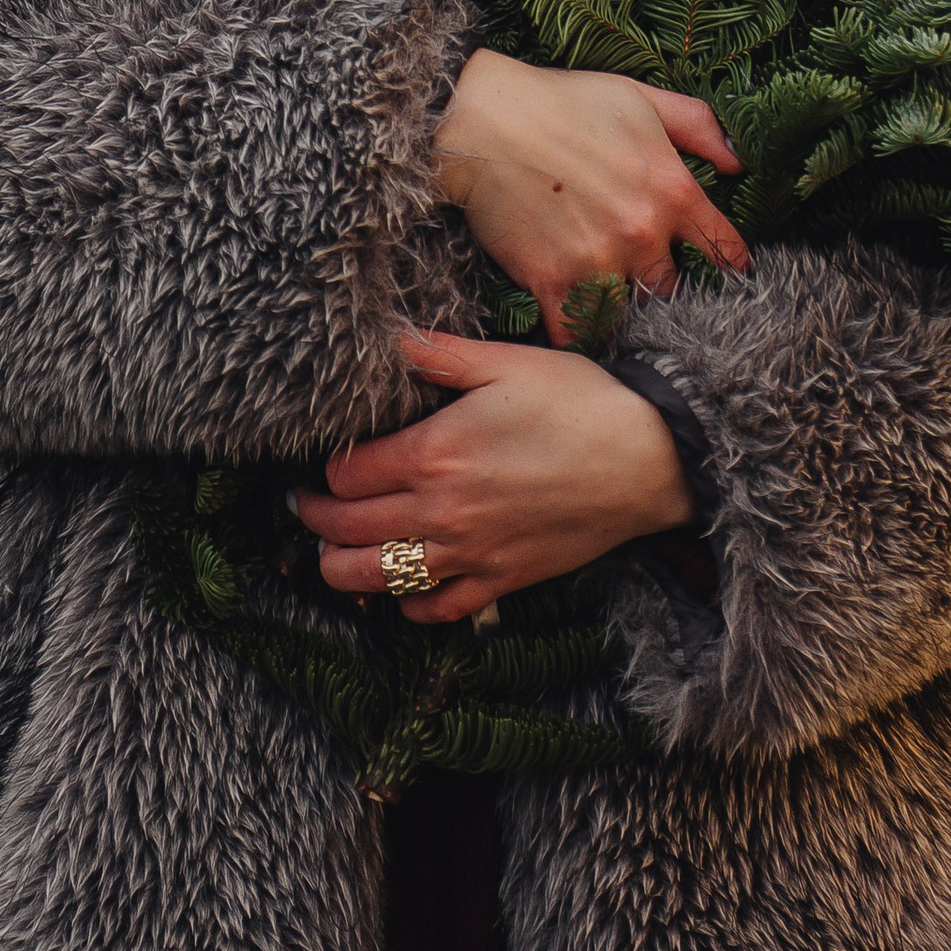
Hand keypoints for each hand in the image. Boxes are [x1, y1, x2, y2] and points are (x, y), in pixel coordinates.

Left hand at [293, 326, 696, 622]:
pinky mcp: (502, 581)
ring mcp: (470, 553)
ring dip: (342, 570)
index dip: (324, 469)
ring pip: (378, 580)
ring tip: (330, 554)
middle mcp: (441, 512)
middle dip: (315, 520)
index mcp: (434, 453)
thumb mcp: (506, 362)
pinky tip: (401, 591)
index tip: (319, 462)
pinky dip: (408, 606)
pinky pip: (437, 610)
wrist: (648, 460)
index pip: (346, 475)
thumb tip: (389, 340)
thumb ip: (439, 353)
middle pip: (348, 531)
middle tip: (302, 507)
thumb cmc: (580, 402)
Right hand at [432, 47, 744, 341]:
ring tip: (616, 308)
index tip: (724, 277)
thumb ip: (698, 126)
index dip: (728, 265)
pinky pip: (577, 331)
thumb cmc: (563, 102)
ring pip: (630, 313)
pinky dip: (579, 332)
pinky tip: (578, 323)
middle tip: (652, 288)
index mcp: (671, 189)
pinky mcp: (552, 281)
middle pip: (674, 289)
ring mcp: (597, 261)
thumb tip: (740, 162)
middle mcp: (642, 232)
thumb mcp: (641, 98)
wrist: (483, 121)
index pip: (723, 248)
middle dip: (665, 288)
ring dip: (624, 312)